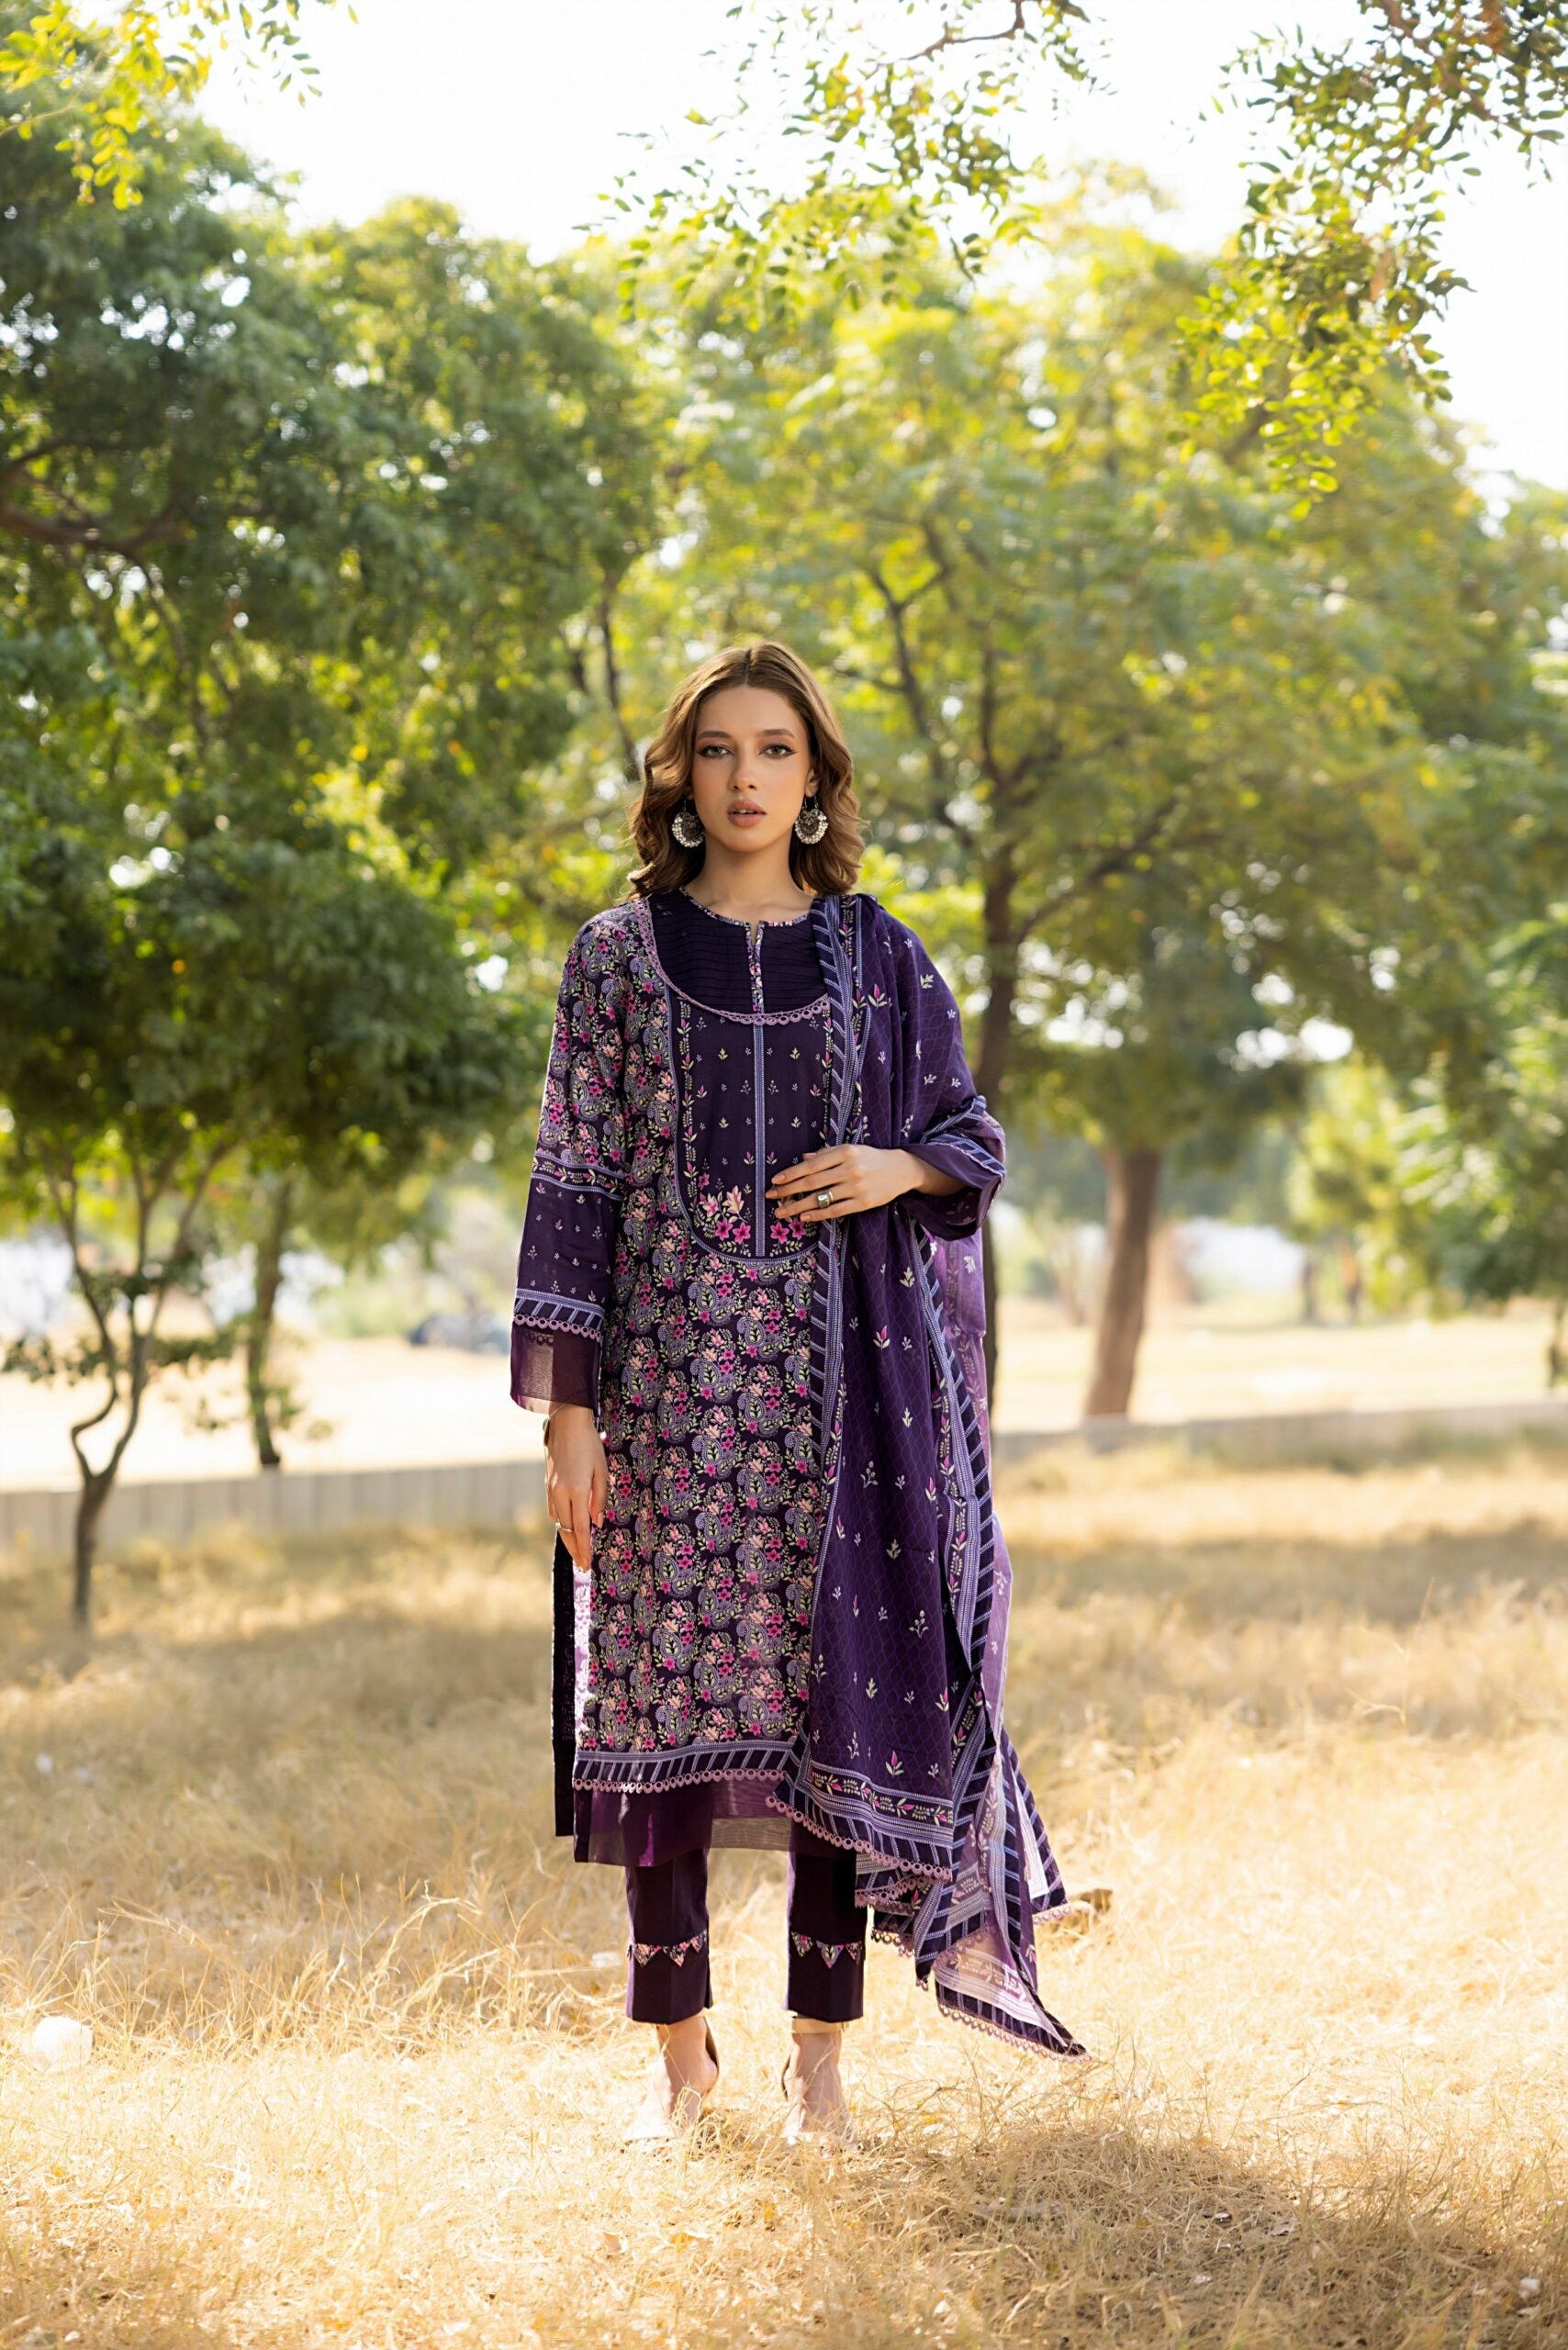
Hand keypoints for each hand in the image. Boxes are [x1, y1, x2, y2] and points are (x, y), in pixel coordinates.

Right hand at [544, 1403, 607, 1570]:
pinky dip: (560, 1523)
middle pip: (567, 1531)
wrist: (566, 1424)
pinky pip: (553, 1510)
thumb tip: (597, 1523)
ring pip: (559, 1522)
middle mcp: (561, 1494)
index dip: (584, 1548)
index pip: (581, 1529)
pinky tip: (566, 1528)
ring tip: (576, 1552)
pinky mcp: (547, 1484)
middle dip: (575, 1550)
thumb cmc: (590, 1444)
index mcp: (577, 1491)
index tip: (587, 1564)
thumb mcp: (602, 1470)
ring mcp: (551, 1490)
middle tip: (582, 1566)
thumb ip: (599, 1499)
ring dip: (567, 1539)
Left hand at [766, 1144, 960, 1222]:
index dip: (791, 1173)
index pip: (811, 1165)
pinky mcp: (863, 1203)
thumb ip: (826, 1155)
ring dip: (798, 1206)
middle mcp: (849, 1169)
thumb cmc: (870, 1158)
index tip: (775, 1180)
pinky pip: (835, 1210)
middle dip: (788, 1190)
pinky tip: (804, 1217)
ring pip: (820, 1198)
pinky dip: (818, 1214)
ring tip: (782, 1211)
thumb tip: (802, 1158)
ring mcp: (856, 1188)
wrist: (900, 1169)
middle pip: (812, 1182)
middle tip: (771, 1196)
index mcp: (844, 1152)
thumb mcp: (850, 1150)